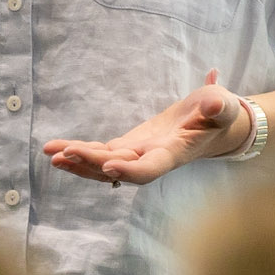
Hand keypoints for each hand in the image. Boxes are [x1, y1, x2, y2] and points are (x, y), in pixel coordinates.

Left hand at [42, 70, 250, 186]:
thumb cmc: (220, 115)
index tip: (109, 165)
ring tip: (51, 154)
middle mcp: (152, 159)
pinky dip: (81, 152)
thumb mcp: (223, 108)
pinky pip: (102, 152)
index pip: (150, 169)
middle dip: (91, 162)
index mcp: (174, 153)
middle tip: (62, 154)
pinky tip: (58, 150)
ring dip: (78, 161)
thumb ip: (218, 108)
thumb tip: (212, 103)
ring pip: (105, 163)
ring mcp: (139, 153)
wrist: (214, 124)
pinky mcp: (130, 145)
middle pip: (118, 167)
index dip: (130, 170)